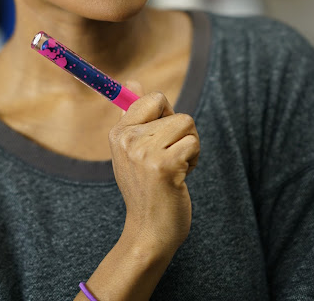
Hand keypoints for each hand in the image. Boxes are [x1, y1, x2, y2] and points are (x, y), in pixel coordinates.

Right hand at [108, 83, 199, 254]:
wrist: (149, 232)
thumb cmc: (146, 189)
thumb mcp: (132, 151)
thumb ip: (134, 116)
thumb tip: (133, 82)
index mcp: (119, 133)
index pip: (153, 98)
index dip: (166, 114)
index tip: (162, 136)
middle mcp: (128, 139)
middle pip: (175, 111)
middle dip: (181, 133)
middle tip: (169, 157)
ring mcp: (145, 152)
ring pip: (187, 124)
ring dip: (189, 146)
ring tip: (175, 168)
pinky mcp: (165, 165)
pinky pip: (193, 143)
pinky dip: (193, 160)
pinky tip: (180, 178)